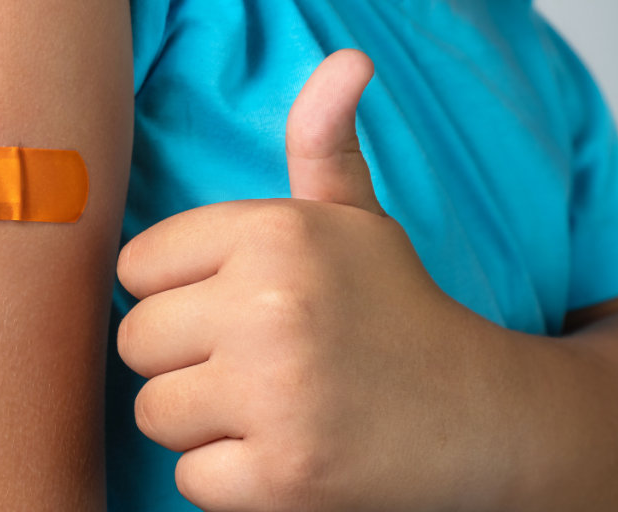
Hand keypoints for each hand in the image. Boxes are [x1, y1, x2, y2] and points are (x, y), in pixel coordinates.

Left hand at [116, 50, 523, 510]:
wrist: (481, 417)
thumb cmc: (396, 312)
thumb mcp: (359, 222)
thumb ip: (323, 147)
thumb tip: (345, 62)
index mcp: (276, 233)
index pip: (136, 267)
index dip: (179, 294)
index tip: (233, 308)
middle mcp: (271, 304)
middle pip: (136, 341)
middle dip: (184, 361)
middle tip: (257, 366)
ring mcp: (277, 394)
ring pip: (153, 411)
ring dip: (202, 422)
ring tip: (272, 408)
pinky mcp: (284, 476)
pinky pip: (190, 477)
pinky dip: (231, 479)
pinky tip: (287, 454)